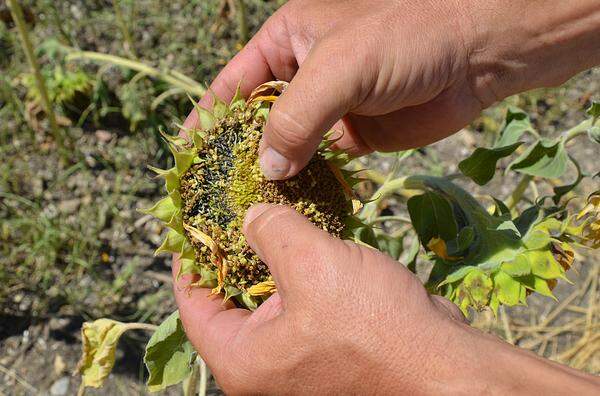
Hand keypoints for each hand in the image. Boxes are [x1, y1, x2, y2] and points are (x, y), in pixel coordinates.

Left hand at [174, 204, 599, 393]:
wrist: (449, 370)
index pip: (194, 305)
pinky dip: (306, 273)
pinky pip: (304, 305)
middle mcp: (265, 367)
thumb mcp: (312, 264)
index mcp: (244, 361)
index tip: (196, 221)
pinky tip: (315, 240)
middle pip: (231, 301)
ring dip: (276, 259)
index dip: (191, 258)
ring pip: (273, 299)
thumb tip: (252, 217)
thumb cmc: (374, 327)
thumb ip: (271, 230)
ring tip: (277, 214)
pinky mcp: (331, 349)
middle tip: (240, 208)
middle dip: (236, 252)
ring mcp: (300, 360)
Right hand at [184, 0, 599, 179]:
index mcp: (286, 42)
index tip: (184, 155)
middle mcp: (300, 76)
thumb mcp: (339, 69)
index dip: (206, 118)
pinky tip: (289, 207)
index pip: (232, 84)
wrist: (473, 57)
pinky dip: (304, 182)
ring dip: (270, 173)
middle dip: (235, 153)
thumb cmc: (403, 40)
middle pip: (255, 120)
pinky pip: (318, 163)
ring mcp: (327, 109)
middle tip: (212, 193)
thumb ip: (296, 118)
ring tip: (245, 208)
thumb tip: (266, 170)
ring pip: (286, 145)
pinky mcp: (352, 137)